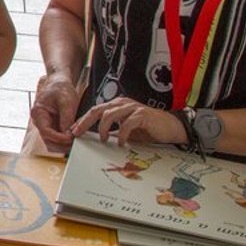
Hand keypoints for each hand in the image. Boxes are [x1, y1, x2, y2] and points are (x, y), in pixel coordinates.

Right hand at [29, 73, 81, 152]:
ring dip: (63, 144)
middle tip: (75, 144)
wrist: (59, 83)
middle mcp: (39, 121)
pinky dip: (65, 140)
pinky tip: (74, 138)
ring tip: (76, 142)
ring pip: (52, 141)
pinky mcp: (52, 126)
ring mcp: (45, 124)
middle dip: (61, 144)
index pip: (46, 132)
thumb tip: (68, 134)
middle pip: (47, 140)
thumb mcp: (66, 101)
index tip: (70, 138)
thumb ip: (66, 118)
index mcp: (38, 113)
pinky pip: (57, 137)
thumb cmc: (60, 88)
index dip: (58, 138)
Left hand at [71, 96, 185, 146]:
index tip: (73, 131)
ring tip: (102, 139)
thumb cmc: (148, 129)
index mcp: (117, 105)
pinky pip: (127, 123)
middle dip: (85, 122)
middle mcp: (123, 103)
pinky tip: (121, 142)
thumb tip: (96, 139)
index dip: (83, 120)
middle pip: (98, 110)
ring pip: (110, 114)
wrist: (172, 128)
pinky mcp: (143, 114)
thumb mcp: (126, 130)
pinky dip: (121, 134)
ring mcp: (133, 108)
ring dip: (103, 128)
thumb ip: (112, 131)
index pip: (95, 110)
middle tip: (77, 133)